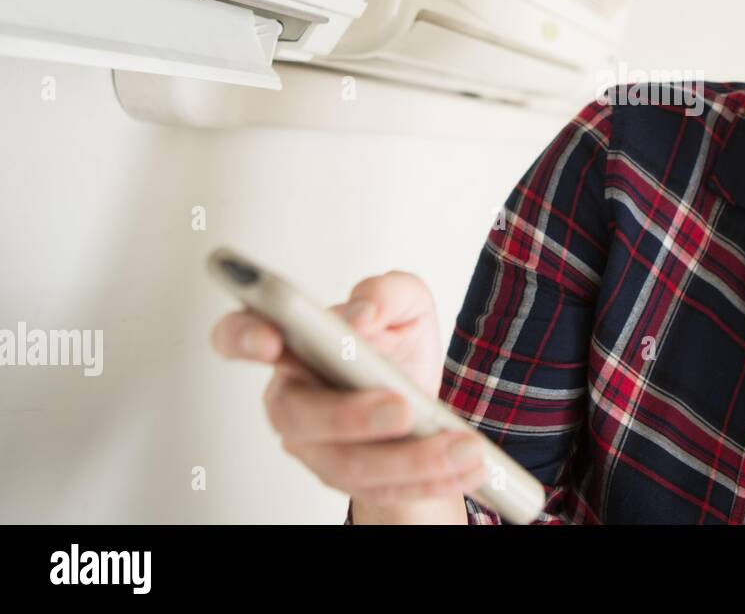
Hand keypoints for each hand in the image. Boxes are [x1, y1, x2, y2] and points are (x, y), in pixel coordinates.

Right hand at [210, 270, 487, 516]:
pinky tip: (466, 468)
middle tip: (403, 408)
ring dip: (410, 459)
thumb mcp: (407, 305)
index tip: (270, 339)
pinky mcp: (347, 480)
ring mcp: (315, 445)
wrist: (423, 406)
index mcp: (292, 343)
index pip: (240, 333)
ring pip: (347, 464)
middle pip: (299, 415)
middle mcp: (293, 397)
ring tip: (462, 447)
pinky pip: (383, 490)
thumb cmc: (396, 348)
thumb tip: (363, 313)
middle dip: (351, 416)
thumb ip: (387, 294)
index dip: (243, 337)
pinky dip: (430, 479)